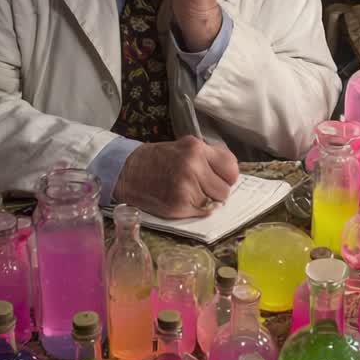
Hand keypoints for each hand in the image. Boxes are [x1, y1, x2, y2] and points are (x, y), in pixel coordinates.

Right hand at [112, 137, 239, 218]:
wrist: (127, 171)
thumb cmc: (158, 160)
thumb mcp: (184, 147)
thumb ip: (208, 158)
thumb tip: (230, 178)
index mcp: (196, 148)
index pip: (232, 170)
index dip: (226, 177)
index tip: (217, 178)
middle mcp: (192, 166)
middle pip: (224, 191)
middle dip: (214, 191)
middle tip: (199, 187)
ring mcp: (185, 188)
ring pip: (213, 204)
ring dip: (203, 201)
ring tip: (186, 192)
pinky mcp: (178, 206)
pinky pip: (200, 213)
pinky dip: (193, 210)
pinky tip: (179, 199)